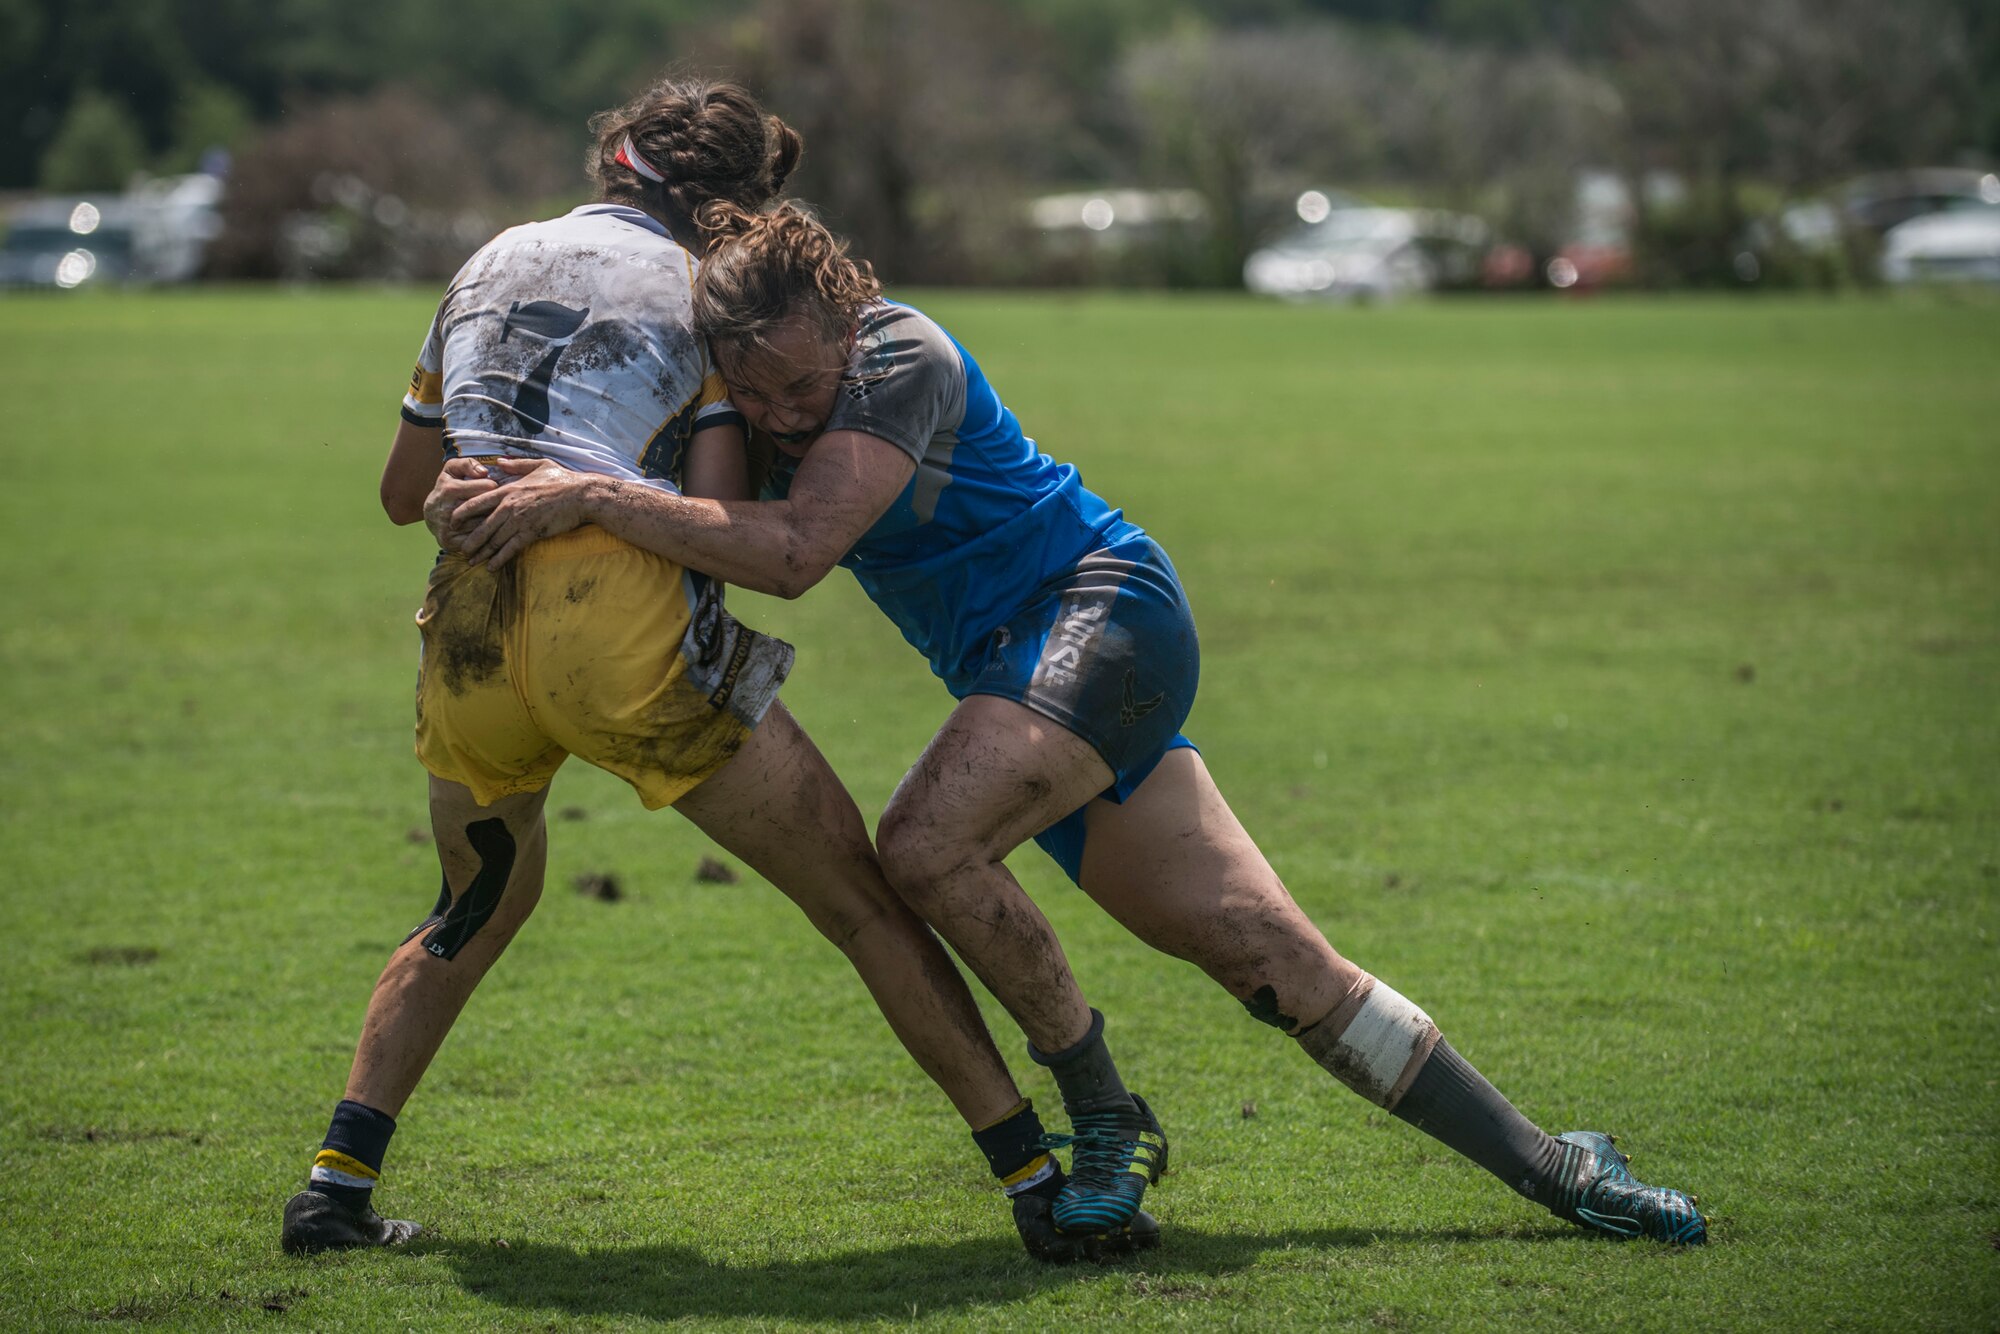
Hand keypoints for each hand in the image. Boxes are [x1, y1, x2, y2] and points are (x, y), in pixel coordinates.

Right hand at [423, 458, 497, 547]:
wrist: (432, 514)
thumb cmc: (448, 487)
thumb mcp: (453, 470)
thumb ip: (467, 464)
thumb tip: (484, 472)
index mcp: (450, 489)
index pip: (486, 488)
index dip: (497, 489)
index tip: (499, 490)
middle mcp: (447, 509)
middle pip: (486, 509)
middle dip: (498, 506)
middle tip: (507, 505)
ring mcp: (448, 528)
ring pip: (484, 526)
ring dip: (497, 523)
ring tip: (504, 518)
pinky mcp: (450, 543)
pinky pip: (477, 541)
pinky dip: (488, 537)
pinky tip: (495, 532)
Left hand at [446, 457, 592, 567]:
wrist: (581, 495)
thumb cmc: (561, 479)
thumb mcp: (538, 464)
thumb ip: (515, 465)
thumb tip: (499, 461)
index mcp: (508, 489)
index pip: (477, 502)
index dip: (462, 513)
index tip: (452, 521)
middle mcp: (510, 506)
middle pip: (482, 526)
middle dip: (469, 539)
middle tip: (458, 548)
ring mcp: (520, 521)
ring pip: (494, 540)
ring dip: (481, 552)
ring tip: (470, 560)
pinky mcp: (532, 532)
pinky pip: (510, 549)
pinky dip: (499, 559)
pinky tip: (491, 567)